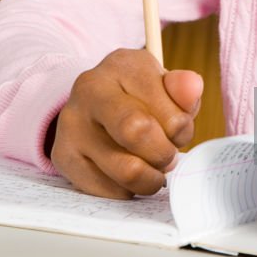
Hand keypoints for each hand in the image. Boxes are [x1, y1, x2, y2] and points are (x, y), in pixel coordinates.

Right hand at [48, 48, 203, 198]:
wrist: (94, 105)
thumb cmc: (139, 97)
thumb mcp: (164, 86)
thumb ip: (183, 89)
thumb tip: (193, 86)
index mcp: (121, 66)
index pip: (168, 112)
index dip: (182, 131)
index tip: (179, 130)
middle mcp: (89, 91)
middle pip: (137, 133)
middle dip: (163, 153)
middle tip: (166, 154)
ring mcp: (71, 124)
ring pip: (125, 171)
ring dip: (149, 177)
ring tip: (151, 167)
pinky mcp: (63, 156)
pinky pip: (107, 190)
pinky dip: (126, 189)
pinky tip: (127, 174)